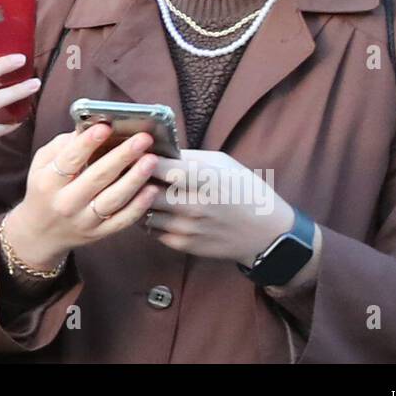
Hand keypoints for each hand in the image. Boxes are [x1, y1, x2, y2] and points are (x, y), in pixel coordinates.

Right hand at [3, 122, 162, 270]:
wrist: (42, 232)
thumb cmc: (44, 190)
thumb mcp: (41, 164)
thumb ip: (62, 145)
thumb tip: (90, 128)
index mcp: (49, 182)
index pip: (70, 159)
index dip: (88, 142)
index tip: (106, 126)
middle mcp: (66, 203)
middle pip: (97, 177)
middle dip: (122, 156)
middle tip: (143, 139)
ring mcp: (84, 221)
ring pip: (113, 199)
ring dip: (135, 178)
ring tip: (151, 160)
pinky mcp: (99, 233)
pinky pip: (122, 220)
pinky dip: (139, 205)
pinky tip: (152, 189)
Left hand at [145, 150, 294, 264]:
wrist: (265, 233)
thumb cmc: (244, 190)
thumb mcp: (222, 164)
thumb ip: (188, 158)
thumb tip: (157, 151)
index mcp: (205, 179)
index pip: (159, 167)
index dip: (142, 159)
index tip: (134, 153)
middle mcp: (194, 205)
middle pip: (145, 190)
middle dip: (135, 180)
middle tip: (129, 172)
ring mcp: (188, 228)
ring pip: (144, 212)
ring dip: (139, 201)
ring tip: (140, 190)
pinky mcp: (185, 245)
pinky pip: (152, 231)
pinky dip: (148, 219)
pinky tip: (153, 209)